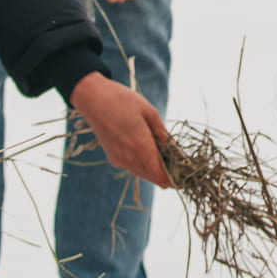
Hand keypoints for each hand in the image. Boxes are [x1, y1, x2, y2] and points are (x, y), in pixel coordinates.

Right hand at [67, 71, 172, 188]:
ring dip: (154, 168)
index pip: (161, 176)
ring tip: (163, 151)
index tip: (184, 175)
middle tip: (177, 160)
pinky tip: (146, 147)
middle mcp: (129, 158)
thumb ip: (163, 134)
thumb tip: (175, 150)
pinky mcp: (113, 158)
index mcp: (141, 146)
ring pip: (143, 173)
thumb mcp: (149, 112)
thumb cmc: (122, 100)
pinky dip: (143, 163)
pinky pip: (133, 166)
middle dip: (167, 173)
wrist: (92, 98)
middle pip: (154, 178)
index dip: (174, 179)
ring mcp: (119, 160)